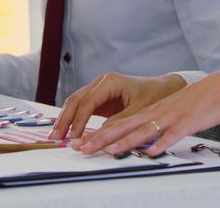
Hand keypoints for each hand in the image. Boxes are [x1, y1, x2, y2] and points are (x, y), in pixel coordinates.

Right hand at [50, 72, 185, 139]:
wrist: (163, 89)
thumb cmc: (154, 96)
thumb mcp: (139, 110)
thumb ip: (119, 122)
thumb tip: (100, 135)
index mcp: (110, 81)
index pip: (88, 101)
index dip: (79, 119)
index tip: (74, 136)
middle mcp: (101, 83)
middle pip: (76, 100)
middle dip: (65, 120)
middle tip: (56, 138)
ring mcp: (98, 90)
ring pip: (75, 104)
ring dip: (65, 120)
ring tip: (56, 137)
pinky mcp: (99, 99)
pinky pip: (81, 108)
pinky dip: (73, 120)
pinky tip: (66, 132)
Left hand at [74, 70, 219, 156]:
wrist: (214, 90)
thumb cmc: (189, 104)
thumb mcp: (163, 114)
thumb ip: (146, 126)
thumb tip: (128, 140)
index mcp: (146, 112)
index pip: (116, 124)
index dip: (96, 134)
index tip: (79, 143)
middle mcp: (153, 114)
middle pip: (123, 126)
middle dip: (101, 139)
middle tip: (82, 149)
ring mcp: (169, 117)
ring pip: (144, 130)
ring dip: (125, 142)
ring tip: (109, 151)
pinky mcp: (186, 122)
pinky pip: (172, 134)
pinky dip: (162, 143)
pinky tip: (152, 152)